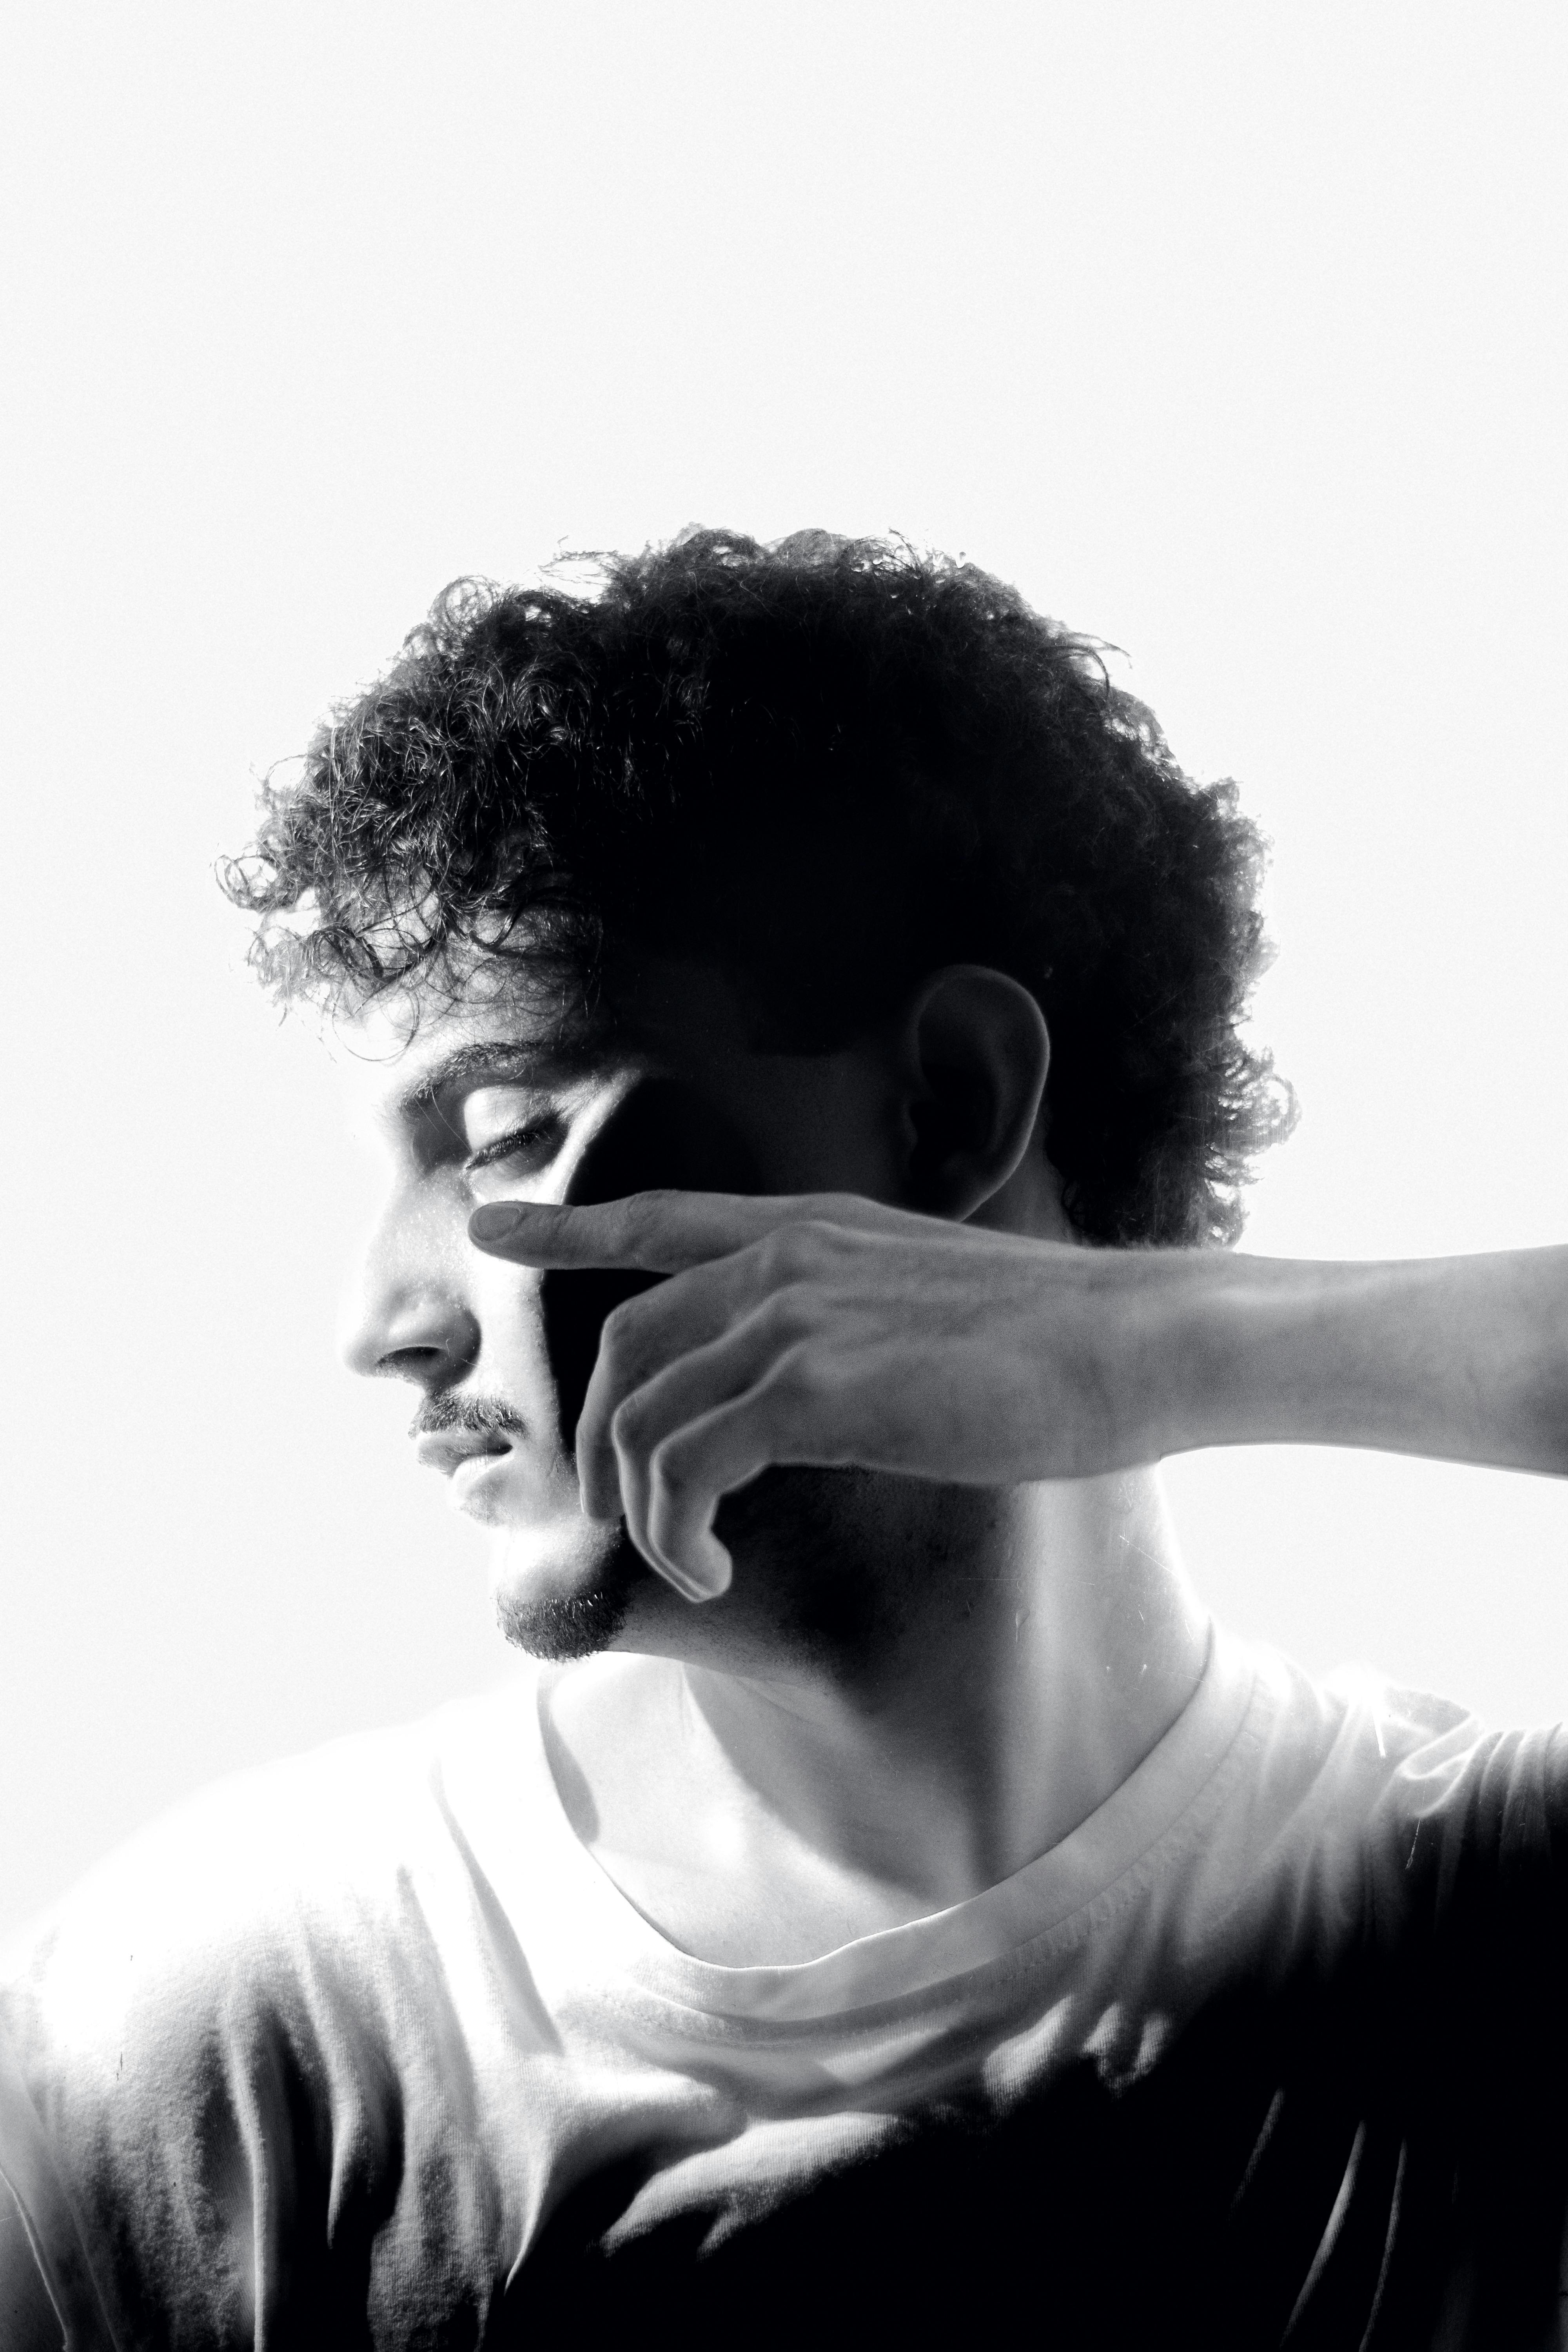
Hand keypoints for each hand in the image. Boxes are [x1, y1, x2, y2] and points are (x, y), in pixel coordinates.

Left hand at [469, 1191, 1182, 1601]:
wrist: (1132, 1343)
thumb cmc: (1049, 1337)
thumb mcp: (923, 1294)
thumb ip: (845, 1311)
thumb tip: (808, 1374)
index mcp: (809, 1228)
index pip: (660, 1218)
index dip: (566, 1226)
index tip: (492, 1226)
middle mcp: (784, 1258)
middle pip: (626, 1345)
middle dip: (599, 1441)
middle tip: (617, 1515)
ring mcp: (795, 1318)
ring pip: (645, 1418)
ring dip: (641, 1510)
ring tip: (690, 1563)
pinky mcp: (816, 1391)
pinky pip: (688, 1469)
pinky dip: (680, 1534)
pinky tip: (717, 1575)